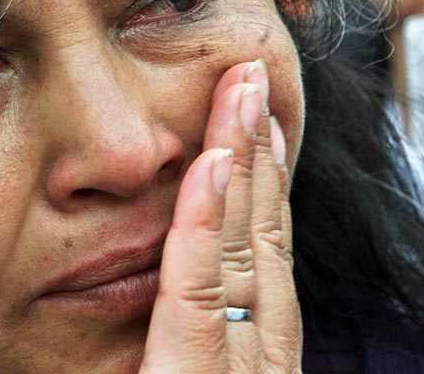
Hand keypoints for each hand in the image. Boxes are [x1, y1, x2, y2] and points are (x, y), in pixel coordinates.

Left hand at [140, 59, 300, 372]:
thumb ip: (172, 330)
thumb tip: (160, 278)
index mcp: (253, 352)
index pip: (262, 253)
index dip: (262, 182)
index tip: (258, 123)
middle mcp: (258, 354)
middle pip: (262, 233)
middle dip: (260, 150)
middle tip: (253, 79)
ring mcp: (237, 370)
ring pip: (240, 245)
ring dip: (241, 162)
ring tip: (240, 91)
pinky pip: (198, 288)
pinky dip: (205, 222)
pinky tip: (210, 164)